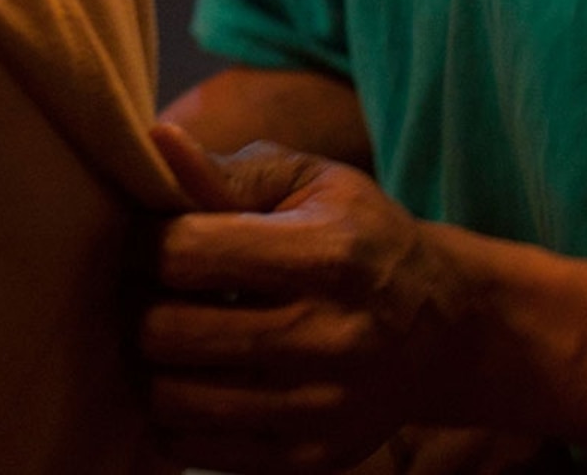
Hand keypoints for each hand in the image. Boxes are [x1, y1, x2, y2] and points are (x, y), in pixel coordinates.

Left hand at [138, 131, 493, 474]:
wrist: (445, 327)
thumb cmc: (359, 237)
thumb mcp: (310, 182)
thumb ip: (228, 171)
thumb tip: (156, 142)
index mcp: (325, 257)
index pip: (185, 253)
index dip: (147, 242)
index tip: (152, 239)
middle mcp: (327, 339)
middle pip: (168, 331)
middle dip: (141, 304)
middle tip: (150, 291)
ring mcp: (321, 409)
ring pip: (173, 398)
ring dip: (152, 365)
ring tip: (170, 335)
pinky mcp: (314, 458)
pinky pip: (199, 450)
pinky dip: (175, 417)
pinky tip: (193, 380)